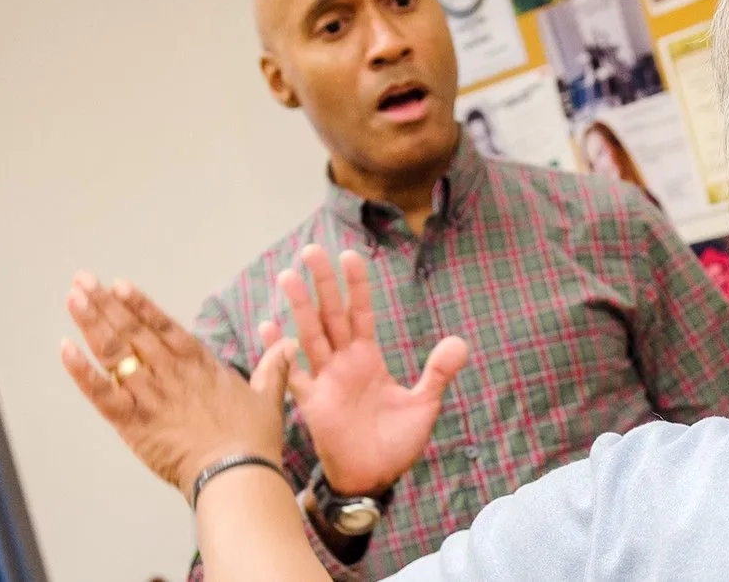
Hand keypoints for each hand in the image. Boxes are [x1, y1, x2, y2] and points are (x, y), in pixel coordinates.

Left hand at [59, 272, 299, 494]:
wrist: (236, 472)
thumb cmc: (254, 440)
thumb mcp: (268, 398)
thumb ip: (273, 368)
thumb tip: (289, 345)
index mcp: (200, 364)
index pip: (164, 325)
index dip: (140, 304)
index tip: (119, 284)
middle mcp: (171, 372)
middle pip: (132, 331)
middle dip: (105, 304)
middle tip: (83, 280)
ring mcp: (150, 394)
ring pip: (115, 353)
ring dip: (92, 323)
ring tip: (74, 299)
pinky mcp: (133, 421)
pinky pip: (102, 393)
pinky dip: (81, 372)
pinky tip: (65, 349)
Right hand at [279, 245, 469, 496]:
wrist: (374, 478)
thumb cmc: (395, 443)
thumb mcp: (423, 404)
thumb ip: (437, 372)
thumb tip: (459, 342)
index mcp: (368, 357)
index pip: (360, 312)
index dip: (355, 284)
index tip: (349, 255)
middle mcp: (343, 362)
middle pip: (330, 314)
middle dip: (322, 283)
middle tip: (311, 249)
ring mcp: (325, 380)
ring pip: (310, 335)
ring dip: (299, 306)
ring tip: (288, 276)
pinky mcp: (313, 403)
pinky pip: (294, 373)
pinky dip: (280, 351)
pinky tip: (269, 325)